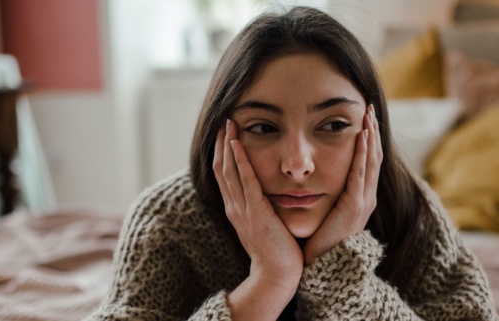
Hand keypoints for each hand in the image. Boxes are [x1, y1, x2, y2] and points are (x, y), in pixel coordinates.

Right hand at [213, 120, 303, 283]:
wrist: (277, 275)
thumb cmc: (277, 251)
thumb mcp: (265, 223)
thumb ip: (262, 207)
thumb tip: (268, 192)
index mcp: (236, 209)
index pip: (224, 174)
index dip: (222, 152)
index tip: (224, 132)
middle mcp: (234, 206)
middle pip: (220, 168)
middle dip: (221, 143)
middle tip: (223, 120)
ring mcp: (242, 209)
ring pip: (229, 170)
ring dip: (228, 145)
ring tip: (228, 124)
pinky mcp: (255, 212)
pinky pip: (245, 182)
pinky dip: (240, 161)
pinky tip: (238, 144)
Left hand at [302, 104, 382, 265]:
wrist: (322, 264)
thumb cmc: (319, 239)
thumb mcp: (327, 209)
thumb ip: (328, 192)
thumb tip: (316, 175)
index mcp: (359, 197)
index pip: (367, 161)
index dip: (368, 138)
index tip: (364, 117)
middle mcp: (366, 197)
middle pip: (374, 156)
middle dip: (373, 130)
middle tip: (369, 107)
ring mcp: (364, 201)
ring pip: (371, 160)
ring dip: (371, 135)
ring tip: (369, 114)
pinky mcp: (356, 205)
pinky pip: (361, 173)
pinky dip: (363, 152)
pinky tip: (362, 135)